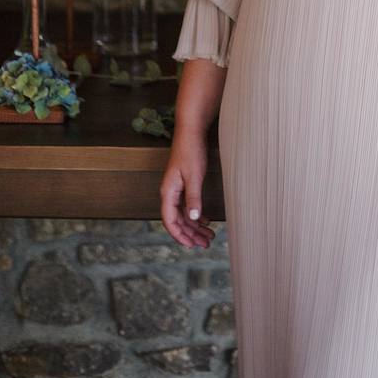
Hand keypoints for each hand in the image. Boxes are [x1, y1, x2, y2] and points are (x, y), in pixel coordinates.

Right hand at [160, 129, 216, 249]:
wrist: (191, 131)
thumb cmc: (191, 151)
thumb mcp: (194, 176)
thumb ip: (193, 198)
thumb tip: (193, 219)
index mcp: (168, 192)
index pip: (170, 221)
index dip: (180, 235)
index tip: (192, 246)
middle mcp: (170, 193)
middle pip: (178, 220)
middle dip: (191, 234)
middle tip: (206, 243)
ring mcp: (176, 189)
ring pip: (184, 214)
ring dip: (195, 226)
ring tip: (209, 236)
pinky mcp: (184, 184)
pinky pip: (187, 205)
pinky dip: (196, 215)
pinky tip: (206, 220)